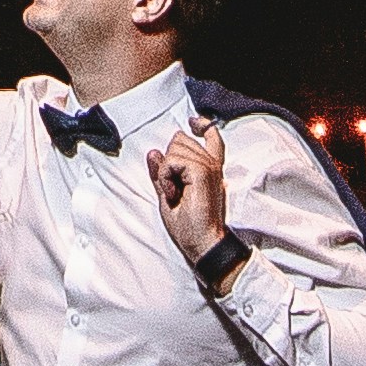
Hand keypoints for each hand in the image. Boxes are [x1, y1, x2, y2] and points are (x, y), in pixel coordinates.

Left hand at [147, 122, 229, 262]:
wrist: (202, 244)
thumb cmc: (190, 227)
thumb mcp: (168, 197)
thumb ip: (161, 174)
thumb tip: (153, 152)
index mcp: (208, 170)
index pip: (211, 137)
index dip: (201, 125)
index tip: (193, 122)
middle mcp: (212, 165)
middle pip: (180, 139)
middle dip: (168, 160)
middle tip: (172, 188)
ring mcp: (209, 167)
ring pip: (174, 147)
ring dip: (166, 171)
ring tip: (174, 193)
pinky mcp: (203, 172)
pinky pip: (173, 160)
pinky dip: (166, 175)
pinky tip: (173, 192)